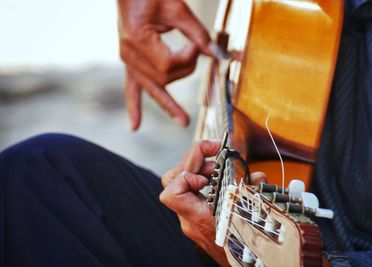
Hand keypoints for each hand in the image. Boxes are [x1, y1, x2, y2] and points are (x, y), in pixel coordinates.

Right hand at [117, 0, 213, 129]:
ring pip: (152, 89)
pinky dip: (134, 107)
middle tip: (196, 53)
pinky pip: (131, 89)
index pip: (168, 64)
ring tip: (183, 121)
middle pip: (163, 78)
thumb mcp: (177, 8)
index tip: (196, 45)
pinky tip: (135, 126)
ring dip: (169, 103)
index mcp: (137, 39)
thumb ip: (198, 34)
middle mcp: (129, 54)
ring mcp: (128, 60)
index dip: (188, 58)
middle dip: (185, 71)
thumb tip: (218, 55)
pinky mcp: (130, 62)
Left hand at [160, 141, 266, 265]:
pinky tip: (220, 180)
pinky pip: (190, 194)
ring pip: (178, 185)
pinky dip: (202, 181)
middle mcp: (190, 219)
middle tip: (214, 155)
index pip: (171, 194)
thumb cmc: (249, 249)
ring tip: (218, 168)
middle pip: (172, 181)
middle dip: (192, 161)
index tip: (209, 176)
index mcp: (199, 219)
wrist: (248, 266)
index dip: (186, 177)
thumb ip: (253, 194)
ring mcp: (191, 219)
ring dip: (196, 169)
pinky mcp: (196, 218)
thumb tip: (256, 176)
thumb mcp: (254, 217)